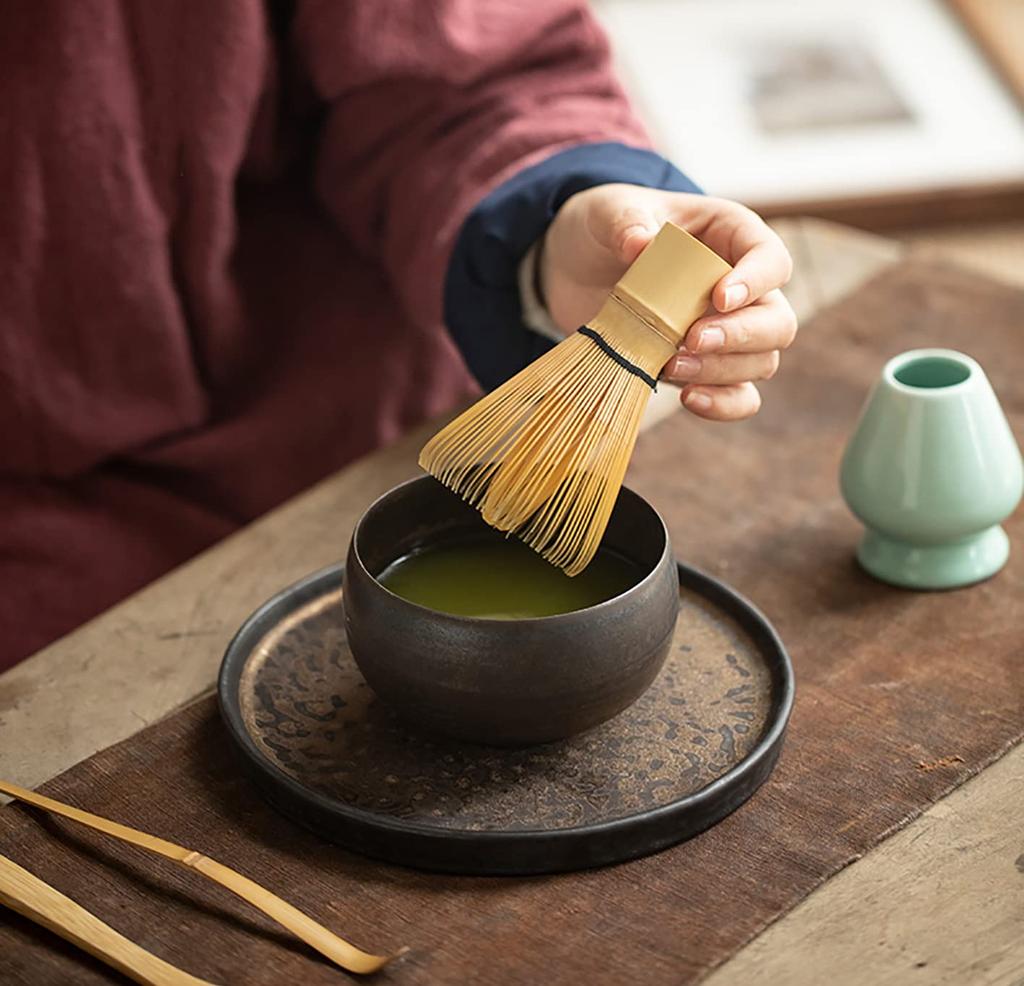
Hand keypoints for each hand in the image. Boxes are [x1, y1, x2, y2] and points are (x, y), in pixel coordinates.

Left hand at [540, 183, 796, 420]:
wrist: (578, 271)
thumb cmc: (605, 230)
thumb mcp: (606, 213)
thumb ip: (624, 222)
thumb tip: (638, 244)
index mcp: (732, 236)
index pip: (771, 259)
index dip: (756, 281)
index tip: (718, 298)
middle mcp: (742, 287)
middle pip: (777, 321)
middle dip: (739, 336)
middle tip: (691, 340)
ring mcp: (728, 332)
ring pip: (761, 362)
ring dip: (720, 371)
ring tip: (670, 367)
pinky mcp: (705, 367)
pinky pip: (739, 396)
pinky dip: (722, 404)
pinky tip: (688, 399)